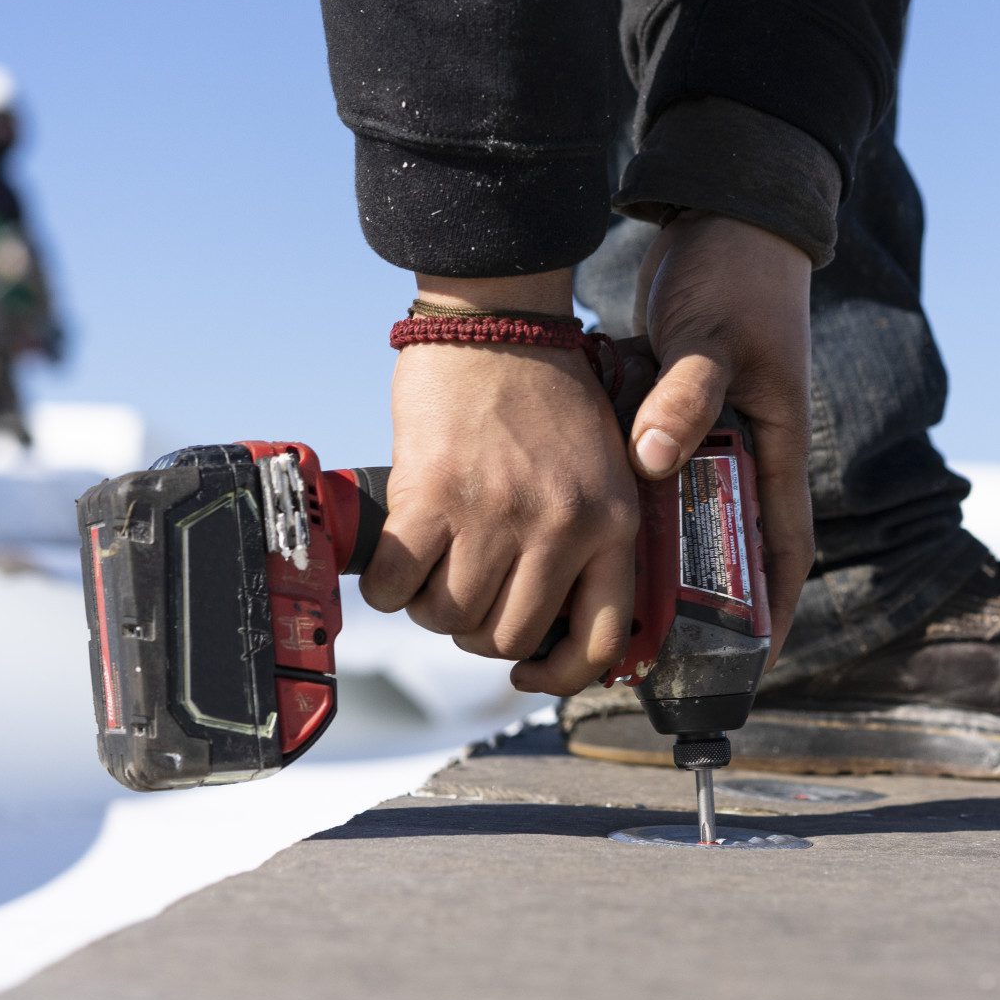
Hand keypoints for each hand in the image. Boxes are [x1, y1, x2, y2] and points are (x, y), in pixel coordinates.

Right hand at [364, 270, 637, 696]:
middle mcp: (561, 527)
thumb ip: (587, 537)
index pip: (597, 640)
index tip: (526, 674)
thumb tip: (544, 619)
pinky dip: (386, 586)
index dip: (557, 678)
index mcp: (612, 524)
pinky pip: (396, 585)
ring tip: (431, 568)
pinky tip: (393, 561)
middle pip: (506, 638)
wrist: (497, 322)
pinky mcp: (433, 494)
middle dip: (475, 630)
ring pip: (448, 618)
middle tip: (463, 593)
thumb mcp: (605, 467)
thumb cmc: (547, 394)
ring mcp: (496, 513)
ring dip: (429, 608)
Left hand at [630, 211, 814, 667]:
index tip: (745, 669)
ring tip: (593, 601)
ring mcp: (709, 434)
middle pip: (725, 548)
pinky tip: (576, 518)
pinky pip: (651, 474)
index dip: (770, 614)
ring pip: (681, 515)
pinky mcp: (675, 412)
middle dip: (691, 603)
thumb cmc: (736, 272)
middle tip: (639, 650)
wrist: (723, 213)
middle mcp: (747, 452)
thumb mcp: (713, 333)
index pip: (783, 552)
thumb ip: (686, 394)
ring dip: (646, 553)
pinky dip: (622, 497)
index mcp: (777, 446)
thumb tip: (653, 461)